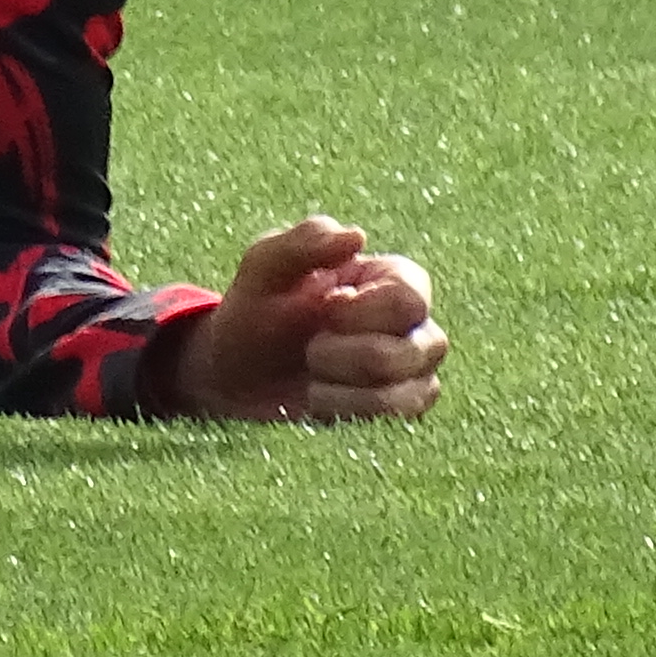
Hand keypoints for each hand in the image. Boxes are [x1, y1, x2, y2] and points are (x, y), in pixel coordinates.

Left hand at [162, 214, 447, 422]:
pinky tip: (319, 399)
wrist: (237, 370)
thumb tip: (357, 236)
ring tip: (313, 376)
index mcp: (394, 278)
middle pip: (418, 349)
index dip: (361, 313)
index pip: (410, 299)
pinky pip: (401, 420)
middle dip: (348, 355)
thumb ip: (305, 242)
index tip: (323, 309)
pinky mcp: (402, 408)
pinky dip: (351, 412)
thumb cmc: (258, 305)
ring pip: (415, 391)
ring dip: (349, 389)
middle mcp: (416, 324)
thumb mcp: (266, 265)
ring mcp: (414, 369)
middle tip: (311, 347)